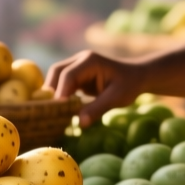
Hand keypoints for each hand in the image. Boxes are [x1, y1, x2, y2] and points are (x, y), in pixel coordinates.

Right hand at [47, 35, 184, 127]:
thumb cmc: (129, 85)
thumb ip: (98, 108)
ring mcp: (77, 66)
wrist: (137, 76)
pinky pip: (62, 84)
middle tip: (47, 112)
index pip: (68, 75)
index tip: (56, 110)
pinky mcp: (77, 75)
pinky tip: (58, 110)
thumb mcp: (117, 97)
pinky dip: (58, 95)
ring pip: (56, 77)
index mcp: (89, 61)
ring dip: (52, 94)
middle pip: (56, 72)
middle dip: (50, 91)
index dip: (60, 93)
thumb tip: (80, 123)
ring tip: (50, 113)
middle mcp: (80, 60)